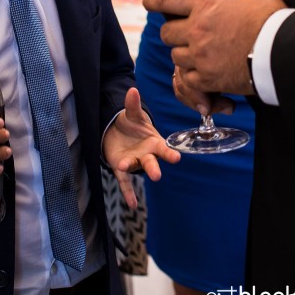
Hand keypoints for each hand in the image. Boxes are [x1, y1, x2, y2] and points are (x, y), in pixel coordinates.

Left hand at [103, 88, 180, 207]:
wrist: (118, 133)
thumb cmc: (132, 125)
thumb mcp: (132, 114)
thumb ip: (133, 104)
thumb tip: (133, 90)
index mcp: (153, 142)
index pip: (163, 148)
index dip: (169, 153)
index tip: (176, 158)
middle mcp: (146, 154)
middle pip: (151, 162)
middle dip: (154, 168)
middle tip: (157, 175)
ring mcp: (134, 162)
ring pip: (136, 169)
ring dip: (134, 171)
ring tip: (128, 170)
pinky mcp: (121, 168)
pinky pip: (125, 182)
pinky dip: (128, 193)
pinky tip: (132, 205)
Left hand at [143, 0, 286, 100]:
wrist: (281, 52)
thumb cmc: (272, 21)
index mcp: (206, 4)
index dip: (153, 0)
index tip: (147, 2)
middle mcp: (196, 29)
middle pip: (166, 33)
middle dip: (172, 33)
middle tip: (183, 34)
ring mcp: (199, 55)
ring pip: (175, 56)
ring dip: (183, 55)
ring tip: (197, 55)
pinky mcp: (207, 78)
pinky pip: (187, 78)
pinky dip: (193, 76)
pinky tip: (204, 73)